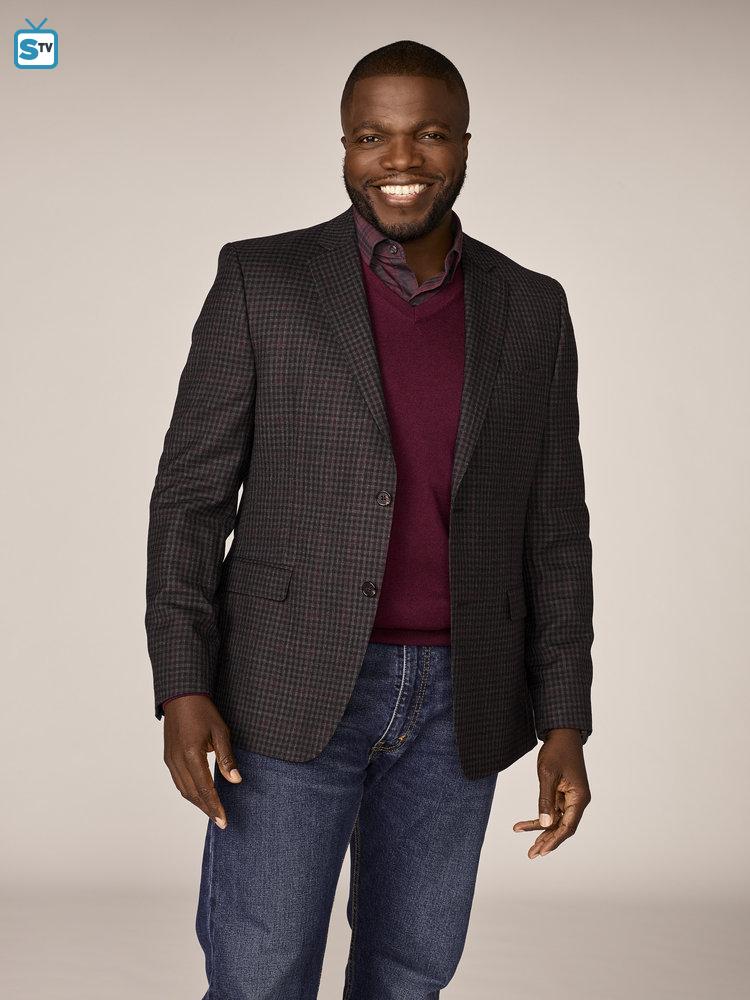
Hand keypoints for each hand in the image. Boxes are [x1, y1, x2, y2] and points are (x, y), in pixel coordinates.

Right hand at [163, 695, 241, 827]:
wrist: (181, 695)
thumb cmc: (203, 711)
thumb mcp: (220, 732)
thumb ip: (226, 758)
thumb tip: (235, 780)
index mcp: (191, 755)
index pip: (204, 789)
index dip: (214, 806)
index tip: (223, 820)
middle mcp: (177, 761)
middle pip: (192, 794)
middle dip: (207, 809)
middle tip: (220, 821)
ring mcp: (170, 760)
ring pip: (183, 790)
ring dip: (197, 802)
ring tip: (212, 811)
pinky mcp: (168, 757)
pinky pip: (178, 781)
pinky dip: (189, 792)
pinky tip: (199, 795)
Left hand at [512, 728, 590, 857]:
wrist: (561, 733)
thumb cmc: (557, 751)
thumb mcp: (547, 774)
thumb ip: (546, 800)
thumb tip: (545, 824)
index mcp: (580, 797)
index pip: (568, 826)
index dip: (555, 840)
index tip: (541, 851)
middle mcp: (578, 800)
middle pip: (563, 828)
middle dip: (547, 842)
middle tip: (532, 855)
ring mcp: (570, 798)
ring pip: (556, 822)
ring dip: (542, 833)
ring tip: (529, 848)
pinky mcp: (562, 794)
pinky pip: (551, 811)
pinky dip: (539, 819)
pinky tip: (522, 826)